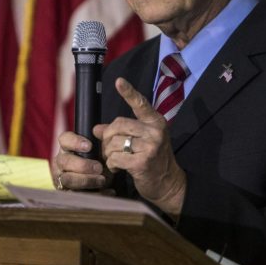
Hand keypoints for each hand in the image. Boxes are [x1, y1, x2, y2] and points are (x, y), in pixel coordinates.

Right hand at [52, 131, 107, 190]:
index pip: (64, 139)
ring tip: (103, 180)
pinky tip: (108, 191)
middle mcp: (61, 163)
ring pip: (68, 179)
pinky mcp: (67, 194)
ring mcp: (62, 179)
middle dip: (82, 165)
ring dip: (87, 180)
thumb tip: (98, 129)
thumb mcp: (102, 151)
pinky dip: (94, 194)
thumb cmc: (99, 162)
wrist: (104, 183)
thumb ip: (102, 139)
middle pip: (64, 161)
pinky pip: (76, 195)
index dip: (75, 142)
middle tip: (99, 167)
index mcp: (68, 148)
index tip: (89, 146)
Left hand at [93, 77, 185, 217]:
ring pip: (114, 142)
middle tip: (110, 148)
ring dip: (109, 153)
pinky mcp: (142, 162)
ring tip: (116, 160)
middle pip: (118, 124)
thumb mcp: (141, 141)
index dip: (128, 92)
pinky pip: (115, 158)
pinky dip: (112, 164)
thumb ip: (121, 131)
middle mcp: (154, 132)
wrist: (169, 183)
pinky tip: (118, 168)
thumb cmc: (153, 160)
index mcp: (155, 122)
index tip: (118, 81)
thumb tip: (97, 128)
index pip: (140, 103)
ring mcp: (150, 147)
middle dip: (108, 137)